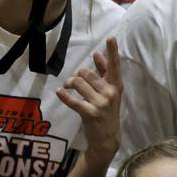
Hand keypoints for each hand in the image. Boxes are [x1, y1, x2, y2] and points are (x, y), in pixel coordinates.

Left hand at [56, 37, 121, 160]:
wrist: (107, 138)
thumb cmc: (107, 112)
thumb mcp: (110, 93)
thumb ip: (104, 74)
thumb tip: (98, 54)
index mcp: (116, 86)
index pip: (115, 66)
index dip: (112, 52)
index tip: (110, 38)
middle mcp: (110, 93)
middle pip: (86, 73)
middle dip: (76, 75)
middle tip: (72, 82)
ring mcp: (101, 103)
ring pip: (78, 83)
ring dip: (69, 84)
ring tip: (67, 88)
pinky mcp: (90, 113)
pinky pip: (73, 100)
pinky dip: (64, 95)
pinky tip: (60, 93)